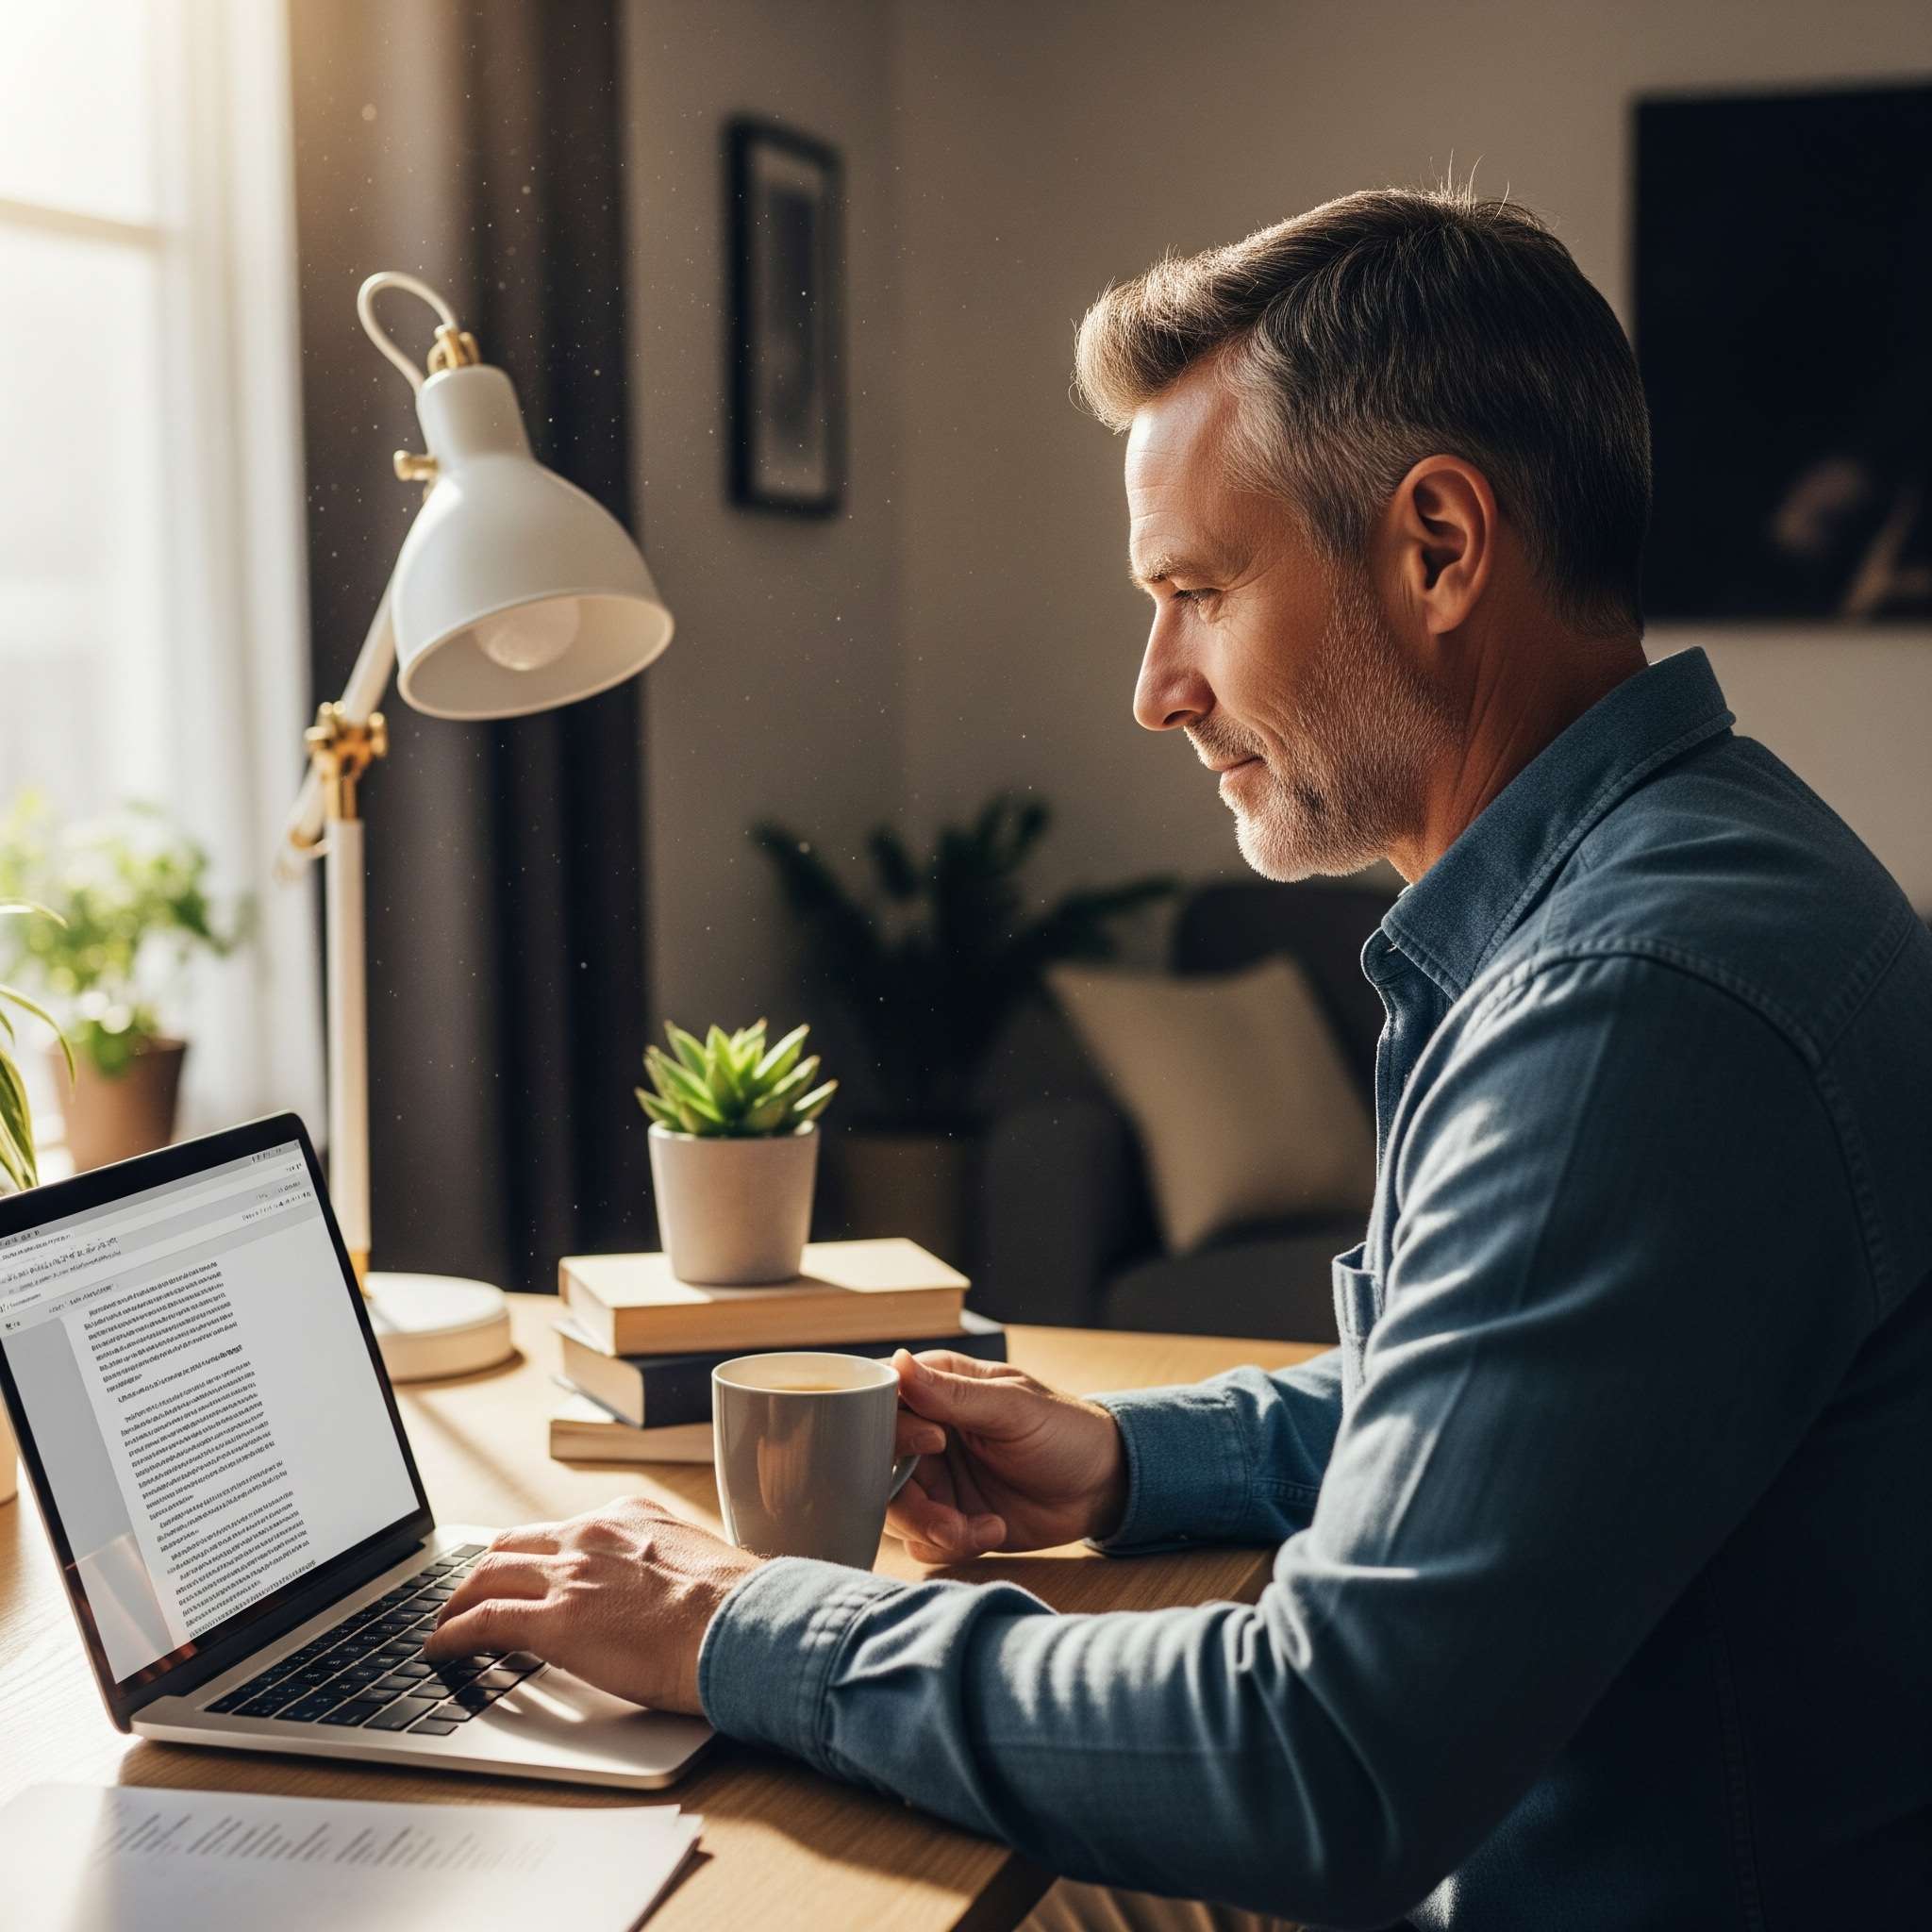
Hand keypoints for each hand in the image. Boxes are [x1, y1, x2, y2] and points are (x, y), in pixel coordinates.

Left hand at [421, 1496, 761, 1714]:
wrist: (745, 1623)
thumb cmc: (738, 1609)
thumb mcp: (698, 1567)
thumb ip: (667, 1570)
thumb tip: (668, 1601)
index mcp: (630, 1517)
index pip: (564, 1529)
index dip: (535, 1553)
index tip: (526, 1570)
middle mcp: (593, 1534)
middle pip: (514, 1543)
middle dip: (486, 1569)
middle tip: (471, 1594)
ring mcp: (570, 1574)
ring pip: (489, 1574)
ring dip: (460, 1599)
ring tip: (448, 1621)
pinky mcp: (554, 1621)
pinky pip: (483, 1621)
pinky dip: (452, 1634)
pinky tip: (439, 1650)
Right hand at [888, 1348, 1127, 1562]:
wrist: (1102, 1487)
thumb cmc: (1066, 1430)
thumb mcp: (1014, 1408)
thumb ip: (954, 1394)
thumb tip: (900, 1362)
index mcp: (937, 1389)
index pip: (882, 1403)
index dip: (891, 1428)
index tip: (934, 1442)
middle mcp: (925, 1434)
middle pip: (876, 1467)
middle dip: (908, 1501)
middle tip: (949, 1517)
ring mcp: (934, 1479)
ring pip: (894, 1510)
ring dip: (931, 1528)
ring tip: (979, 1530)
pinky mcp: (947, 1519)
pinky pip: (920, 1542)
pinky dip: (949, 1546)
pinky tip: (992, 1531)